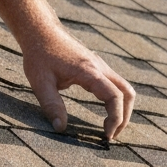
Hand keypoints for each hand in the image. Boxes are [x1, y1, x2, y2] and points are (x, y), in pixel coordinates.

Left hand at [21, 24, 135, 139]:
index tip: (106, 135)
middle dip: (124, 116)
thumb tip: (60, 128)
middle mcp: (99, 67)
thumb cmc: (39, 54)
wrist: (40, 31)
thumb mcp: (40, 82)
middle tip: (111, 135)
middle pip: (127, 93)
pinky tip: (104, 110)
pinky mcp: (95, 65)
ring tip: (110, 125)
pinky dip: (116, 98)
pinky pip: (114, 83)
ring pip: (123, 87)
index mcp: (89, 71)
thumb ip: (51, 105)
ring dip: (122, 107)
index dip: (115, 119)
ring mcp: (99, 65)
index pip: (114, 97)